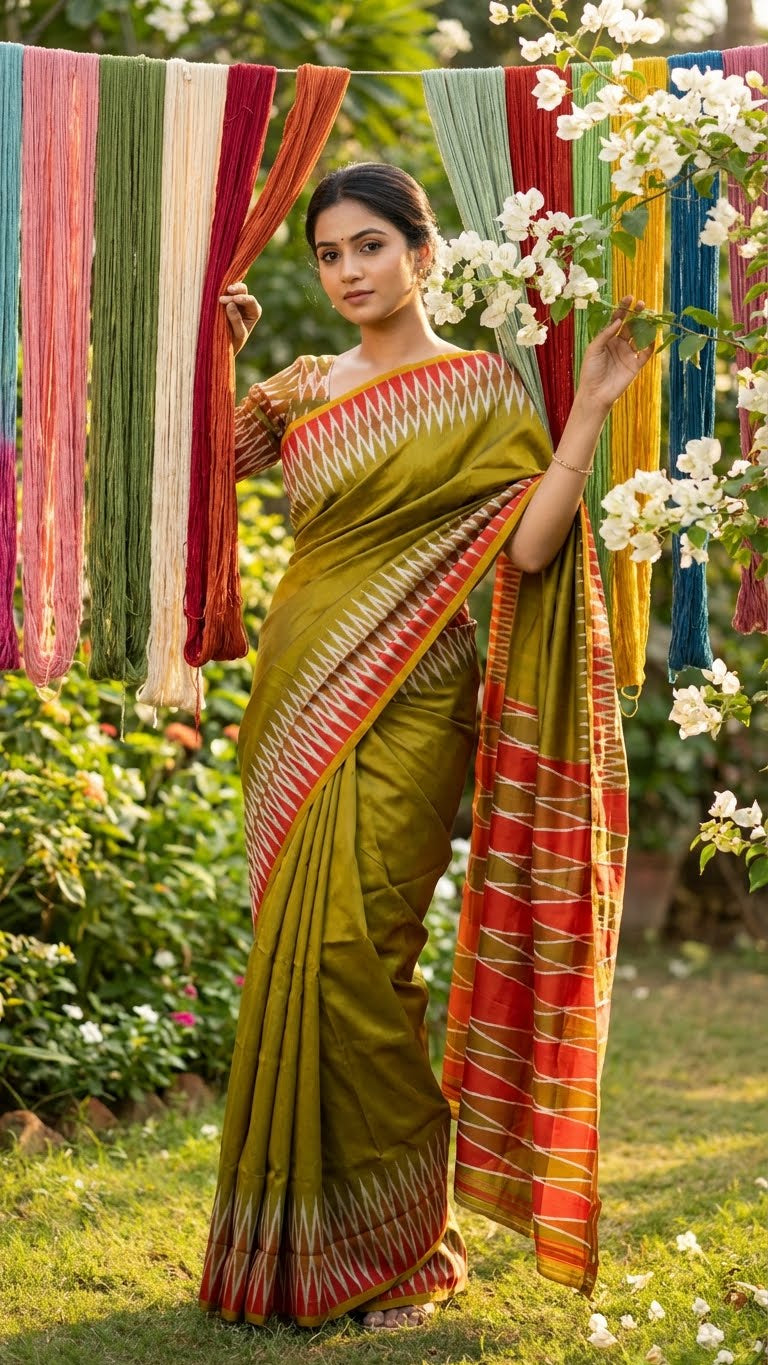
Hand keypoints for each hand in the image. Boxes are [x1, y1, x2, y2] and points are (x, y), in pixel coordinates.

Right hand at [219, 281, 261, 354]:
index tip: (233, 300)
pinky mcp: (227, 299)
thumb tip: (230, 303)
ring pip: (234, 289)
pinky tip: (216, 292)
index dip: (243, 298)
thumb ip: (236, 320)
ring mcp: (236, 300)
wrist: (224, 345)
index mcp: (254, 312)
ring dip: (227, 290)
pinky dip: (221, 290)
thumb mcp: (238, 334)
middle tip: (222, 299)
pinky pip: (225, 291)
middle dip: (234, 292)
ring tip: (219, 298)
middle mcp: (247, 304)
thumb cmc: (234, 341)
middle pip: (243, 291)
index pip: (251, 301)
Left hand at [575, 295, 654, 413]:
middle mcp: (619, 344)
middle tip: (642, 303)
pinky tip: (653, 337)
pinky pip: (646, 353)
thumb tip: (619, 321)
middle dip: (636, 314)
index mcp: (608, 339)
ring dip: (645, 327)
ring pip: (640, 337)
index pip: (617, 320)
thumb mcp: (594, 349)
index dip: (623, 309)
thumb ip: (606, 334)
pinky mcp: (635, 366)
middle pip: (630, 325)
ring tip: (649, 316)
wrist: (595, 393)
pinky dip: (651, 345)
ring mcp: (628, 354)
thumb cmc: (590, 371)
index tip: (629, 297)